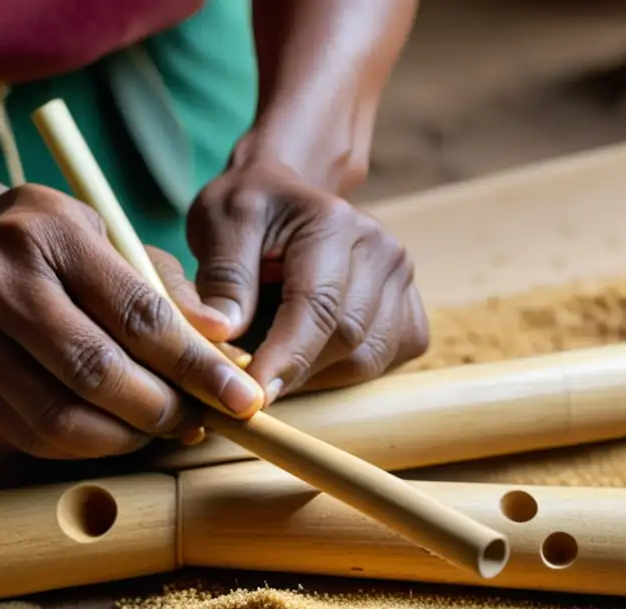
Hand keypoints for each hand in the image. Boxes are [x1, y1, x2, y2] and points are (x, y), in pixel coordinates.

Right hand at [0, 184, 263, 458]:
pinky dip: (80, 448)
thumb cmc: (49, 248)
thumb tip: (227, 348)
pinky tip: (105, 430)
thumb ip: (169, 289)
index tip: (242, 397)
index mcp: (48, 234)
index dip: (196, 365)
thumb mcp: (108, 238)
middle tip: (195, 420)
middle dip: (162, 411)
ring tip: (155, 428)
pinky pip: (27, 441)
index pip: (138, 314)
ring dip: (124, 440)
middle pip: (96, 374)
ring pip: (59, 421)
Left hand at [187, 157, 429, 403]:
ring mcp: (401, 281)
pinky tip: (309, 357)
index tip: (252, 394)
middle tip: (248, 384)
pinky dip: (341, 375)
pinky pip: (381, 364)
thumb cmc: (248, 212)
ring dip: (316, 378)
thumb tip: (224, 333)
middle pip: (346, 339)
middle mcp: (382, 249)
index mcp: (334, 222)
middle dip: (296, 372)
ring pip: (367, 360)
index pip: (317, 305)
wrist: (285, 196)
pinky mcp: (408, 311)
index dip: (286, 356)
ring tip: (275, 363)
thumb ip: (223, 277)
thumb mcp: (218, 225)